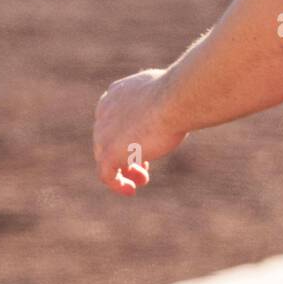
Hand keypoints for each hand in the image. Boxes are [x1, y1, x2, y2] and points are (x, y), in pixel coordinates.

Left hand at [93, 68, 187, 195]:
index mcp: (116, 93)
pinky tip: (131, 190)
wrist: (175, 100)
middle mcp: (105, 111)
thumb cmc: (179, 94)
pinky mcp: (108, 152)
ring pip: (106, 158)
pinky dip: (117, 184)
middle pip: (109, 139)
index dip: (127, 135)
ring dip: (125, 170)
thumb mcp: (167, 93)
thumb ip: (161, 101)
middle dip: (126, 154)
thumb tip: (175, 104)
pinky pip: (106, 174)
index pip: (114, 119)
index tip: (144, 144)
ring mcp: (103, 133)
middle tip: (145, 167)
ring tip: (142, 179)